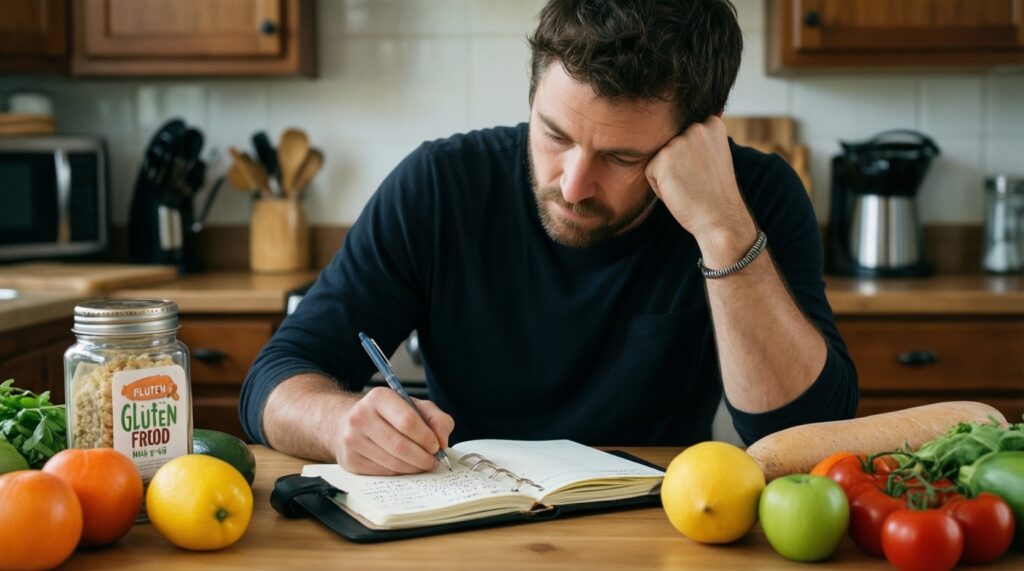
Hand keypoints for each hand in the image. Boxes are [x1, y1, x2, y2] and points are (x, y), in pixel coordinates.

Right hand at [333, 387, 454, 475]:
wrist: (347, 422)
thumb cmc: (387, 414)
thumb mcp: (414, 406)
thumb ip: (436, 419)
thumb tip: (442, 441)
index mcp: (379, 398)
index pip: (407, 421)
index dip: (426, 437)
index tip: (437, 445)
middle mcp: (361, 417)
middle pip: (400, 446)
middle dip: (423, 457)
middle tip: (434, 460)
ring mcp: (352, 440)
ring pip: (392, 463)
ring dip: (414, 468)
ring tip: (423, 464)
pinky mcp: (350, 460)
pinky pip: (383, 473)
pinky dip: (400, 473)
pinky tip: (405, 466)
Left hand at [644, 116, 755, 264]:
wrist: (721, 217)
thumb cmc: (715, 192)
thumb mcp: (713, 155)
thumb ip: (698, 140)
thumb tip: (678, 132)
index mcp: (712, 123)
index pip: (683, 135)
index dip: (691, 159)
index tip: (706, 172)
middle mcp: (697, 127)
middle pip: (669, 146)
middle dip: (678, 165)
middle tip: (697, 181)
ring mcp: (680, 141)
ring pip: (659, 159)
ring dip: (668, 176)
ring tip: (689, 187)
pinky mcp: (664, 157)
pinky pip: (649, 173)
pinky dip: (660, 188)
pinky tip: (680, 192)